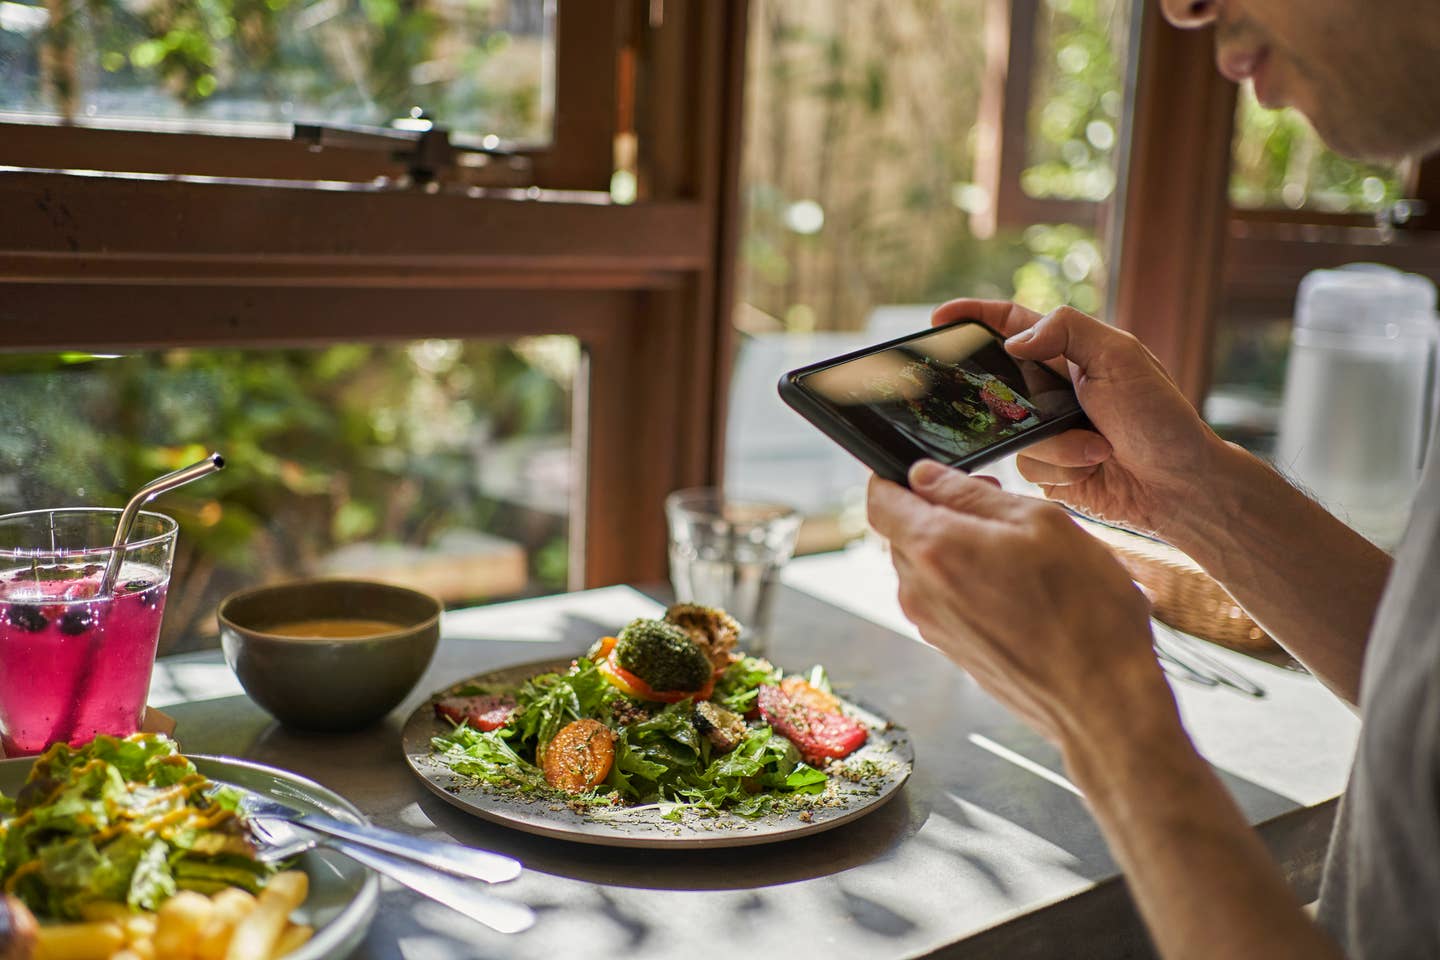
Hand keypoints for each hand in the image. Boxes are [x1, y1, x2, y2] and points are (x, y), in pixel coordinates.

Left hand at [867, 460, 1168, 746]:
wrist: (1101, 700)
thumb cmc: (1083, 611)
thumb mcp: (1039, 523)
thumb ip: (970, 494)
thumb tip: (923, 475)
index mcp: (933, 549)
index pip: (879, 500)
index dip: (896, 478)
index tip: (927, 472)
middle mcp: (919, 590)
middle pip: (903, 532)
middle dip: (940, 512)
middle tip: (999, 508)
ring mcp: (932, 624)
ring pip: (926, 566)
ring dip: (960, 548)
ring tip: (1020, 552)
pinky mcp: (951, 648)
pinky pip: (945, 598)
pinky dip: (970, 582)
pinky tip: (1020, 588)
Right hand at [933, 299, 1221, 538]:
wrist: (1179, 487)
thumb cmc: (1160, 419)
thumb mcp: (1122, 357)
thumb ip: (1067, 331)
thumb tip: (1014, 341)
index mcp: (1069, 352)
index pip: (1010, 323)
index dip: (973, 316)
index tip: (940, 320)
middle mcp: (1052, 390)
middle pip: (996, 383)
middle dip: (1002, 398)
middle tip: (1024, 408)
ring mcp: (1047, 430)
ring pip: (1010, 432)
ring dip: (1054, 445)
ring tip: (1096, 449)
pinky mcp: (1047, 469)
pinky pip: (1025, 466)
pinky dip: (1058, 470)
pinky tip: (1091, 471)